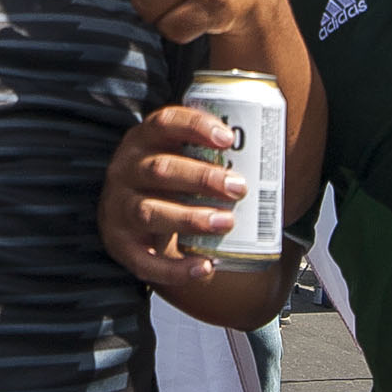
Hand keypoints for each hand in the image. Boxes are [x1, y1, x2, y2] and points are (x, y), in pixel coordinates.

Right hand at [99, 104, 246, 299]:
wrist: (127, 216)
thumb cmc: (167, 182)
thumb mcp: (177, 155)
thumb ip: (211, 150)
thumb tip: (273, 150)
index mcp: (143, 141)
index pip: (164, 123)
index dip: (195, 127)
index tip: (228, 139)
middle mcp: (125, 171)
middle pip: (161, 170)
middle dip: (203, 179)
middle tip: (240, 187)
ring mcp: (118, 209)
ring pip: (150, 212)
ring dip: (191, 218)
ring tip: (226, 222)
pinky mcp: (120, 245)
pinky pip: (145, 261)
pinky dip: (176, 268)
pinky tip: (205, 268)